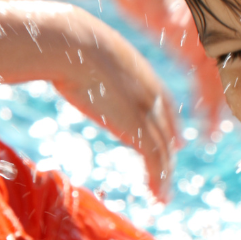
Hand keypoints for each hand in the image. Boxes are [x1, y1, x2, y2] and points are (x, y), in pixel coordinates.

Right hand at [46, 5, 179, 200]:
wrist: (72, 44)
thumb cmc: (68, 43)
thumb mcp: (88, 53)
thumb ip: (88, 63)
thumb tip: (65, 59)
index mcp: (143, 75)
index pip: (164, 107)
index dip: (169, 127)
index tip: (175, 142)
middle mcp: (151, 94)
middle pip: (166, 131)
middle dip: (168, 154)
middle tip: (166, 173)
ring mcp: (146, 112)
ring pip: (163, 151)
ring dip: (163, 176)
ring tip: (162, 196)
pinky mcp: (137, 128)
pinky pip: (155, 160)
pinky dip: (158, 180)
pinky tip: (157, 195)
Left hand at [107, 0, 224, 135]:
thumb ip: (165, 1)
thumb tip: (177, 21)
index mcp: (204, 17)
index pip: (226, 55)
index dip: (232, 85)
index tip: (233, 112)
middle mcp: (208, 29)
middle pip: (229, 71)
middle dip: (233, 103)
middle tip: (239, 134)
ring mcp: (199, 36)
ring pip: (216, 77)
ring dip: (218, 105)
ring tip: (214, 135)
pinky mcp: (185, 41)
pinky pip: (202, 74)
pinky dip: (204, 95)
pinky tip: (202, 116)